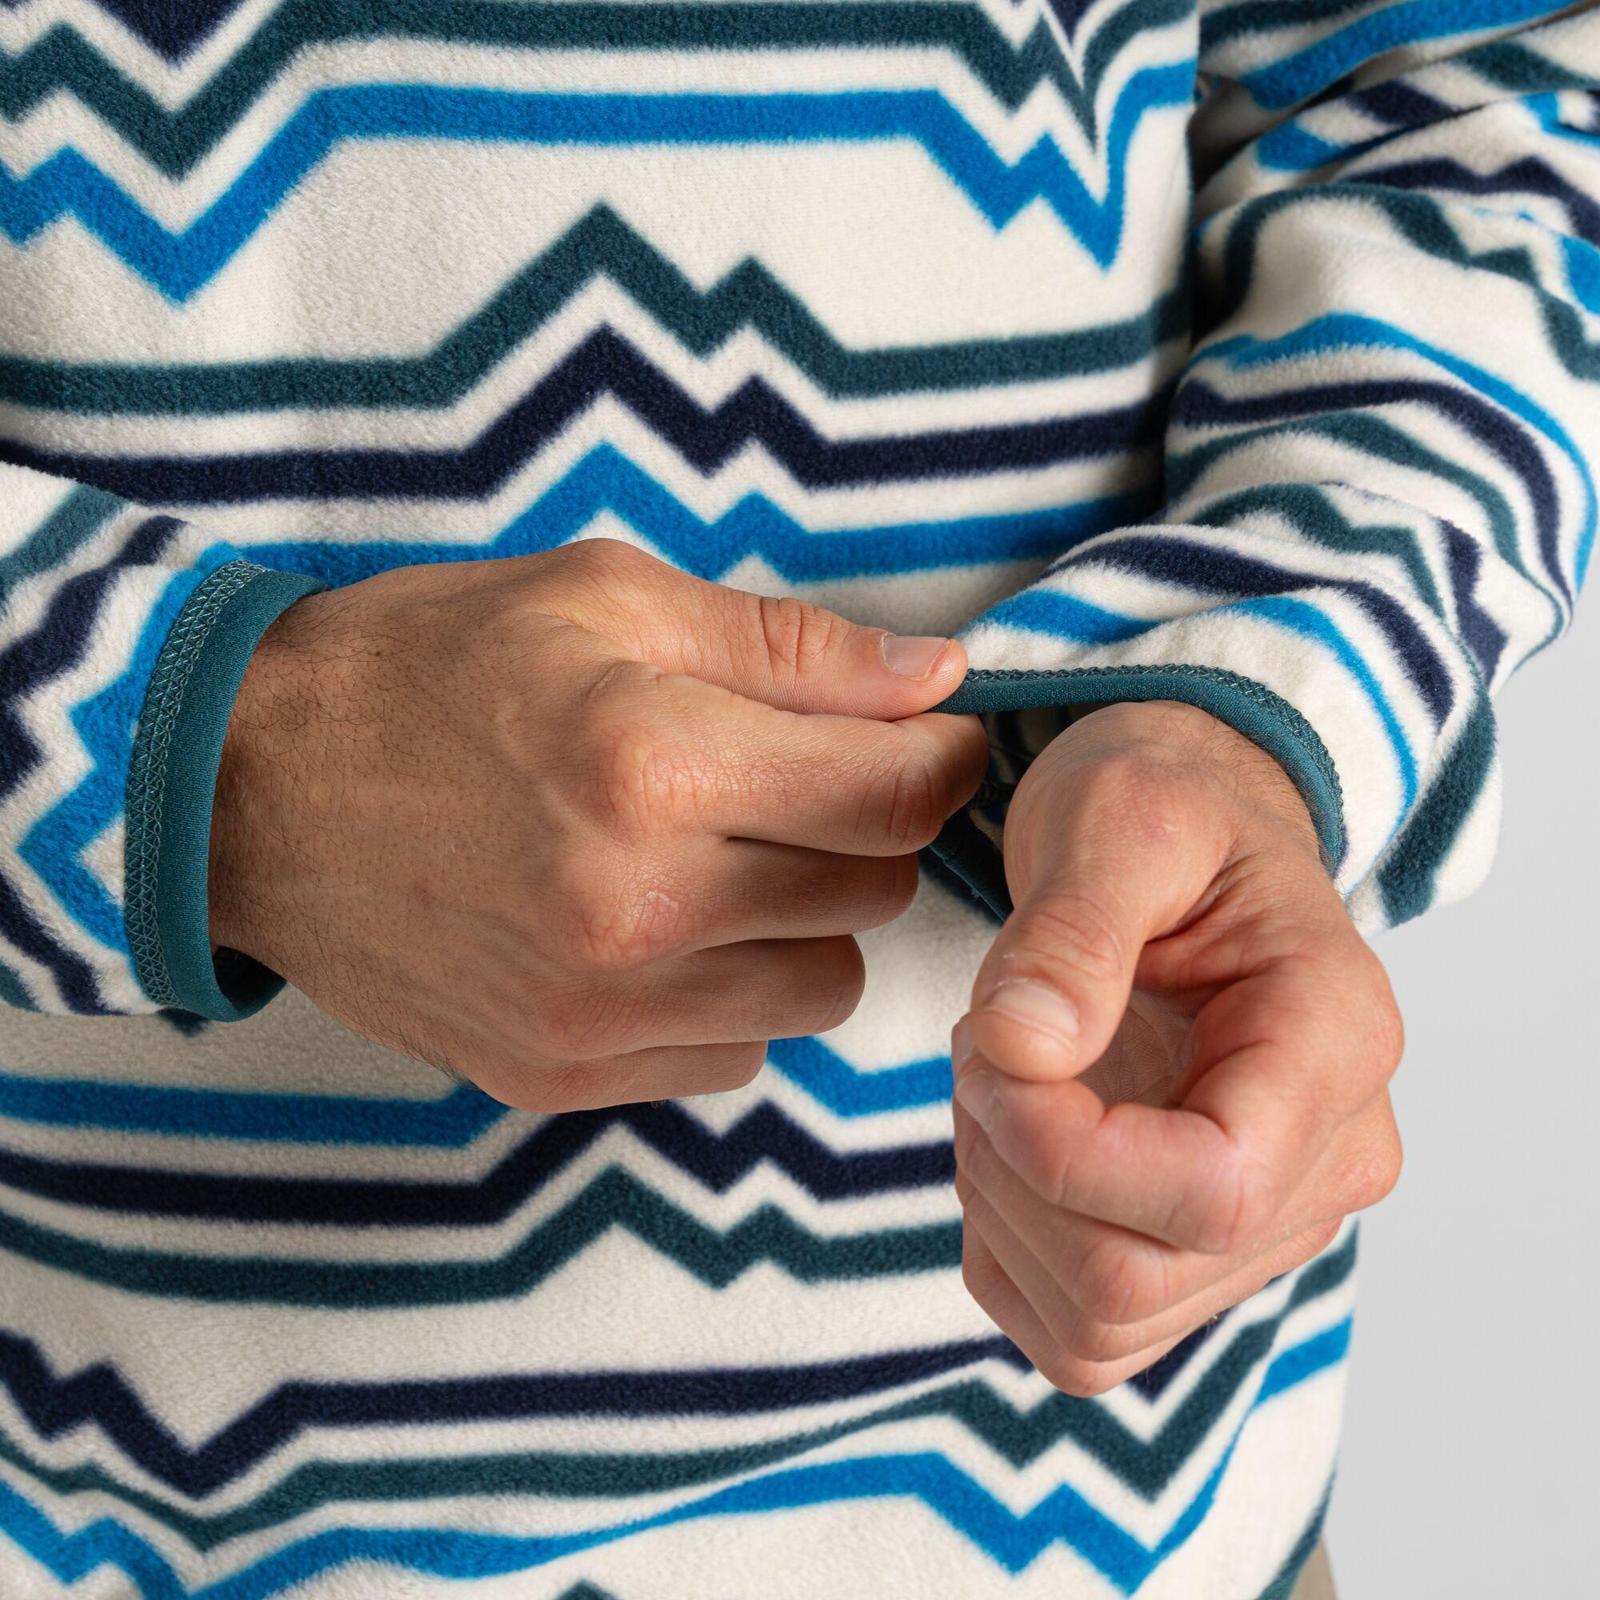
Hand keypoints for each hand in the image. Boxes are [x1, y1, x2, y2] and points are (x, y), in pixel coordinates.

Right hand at [209, 538, 989, 1109]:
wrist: (252, 787)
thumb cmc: (430, 667)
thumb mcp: (606, 598)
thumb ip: (790, 647)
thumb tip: (937, 679)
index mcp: (657, 766)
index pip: (897, 795)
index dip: (933, 759)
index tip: (916, 741)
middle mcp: (638, 909)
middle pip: (875, 894)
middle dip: (861, 830)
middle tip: (790, 783)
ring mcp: (598, 1011)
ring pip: (821, 989)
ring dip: (804, 923)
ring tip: (723, 860)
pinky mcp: (561, 1074)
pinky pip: (734, 1056)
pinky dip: (730, 995)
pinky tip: (662, 932)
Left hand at [950, 700, 1403, 1395]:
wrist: (1185, 847)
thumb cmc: (1169, 814)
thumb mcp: (1118, 820)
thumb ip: (1072, 930)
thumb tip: (1023, 1047)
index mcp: (1335, 1043)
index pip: (1215, 1188)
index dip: (1064, 1148)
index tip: (993, 1047)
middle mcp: (1327, 1160)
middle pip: (1134, 1276)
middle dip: (1010, 1167)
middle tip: (983, 1043)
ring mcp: (1267, 1224)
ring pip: (1099, 1321)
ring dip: (1001, 1202)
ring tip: (1002, 1075)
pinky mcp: (1198, 1257)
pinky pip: (1079, 1329)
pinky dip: (1007, 1244)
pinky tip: (1012, 1134)